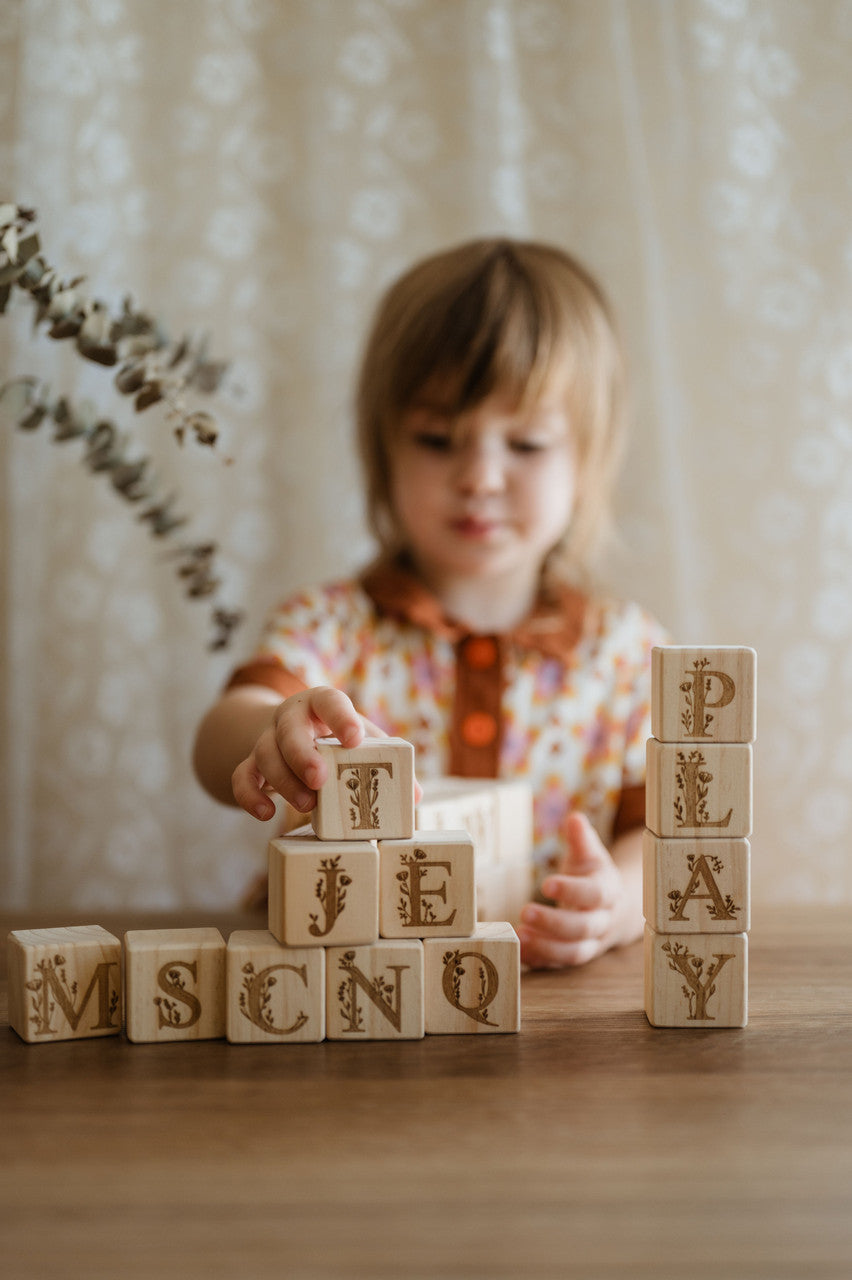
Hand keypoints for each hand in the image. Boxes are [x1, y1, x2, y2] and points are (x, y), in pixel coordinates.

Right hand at [231, 686, 385, 820]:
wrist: (291, 729)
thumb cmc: (336, 736)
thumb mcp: (360, 739)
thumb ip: (385, 761)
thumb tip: (413, 797)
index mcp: (322, 704)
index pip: (330, 702)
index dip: (340, 718)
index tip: (354, 739)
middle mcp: (290, 718)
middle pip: (289, 730)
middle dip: (302, 754)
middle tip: (319, 779)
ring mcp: (267, 739)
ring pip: (265, 755)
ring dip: (284, 782)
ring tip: (307, 806)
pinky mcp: (250, 763)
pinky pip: (241, 778)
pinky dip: (249, 797)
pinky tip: (266, 814)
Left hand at [517, 813, 634, 968]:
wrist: (616, 911)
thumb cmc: (595, 877)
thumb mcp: (592, 856)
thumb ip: (582, 840)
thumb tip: (575, 819)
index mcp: (608, 892)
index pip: (594, 894)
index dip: (572, 891)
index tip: (546, 883)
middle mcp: (602, 921)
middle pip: (583, 928)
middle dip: (553, 923)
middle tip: (524, 911)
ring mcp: (590, 943)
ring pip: (573, 952)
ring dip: (546, 947)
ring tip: (518, 935)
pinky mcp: (574, 956)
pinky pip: (558, 964)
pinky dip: (538, 960)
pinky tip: (517, 950)